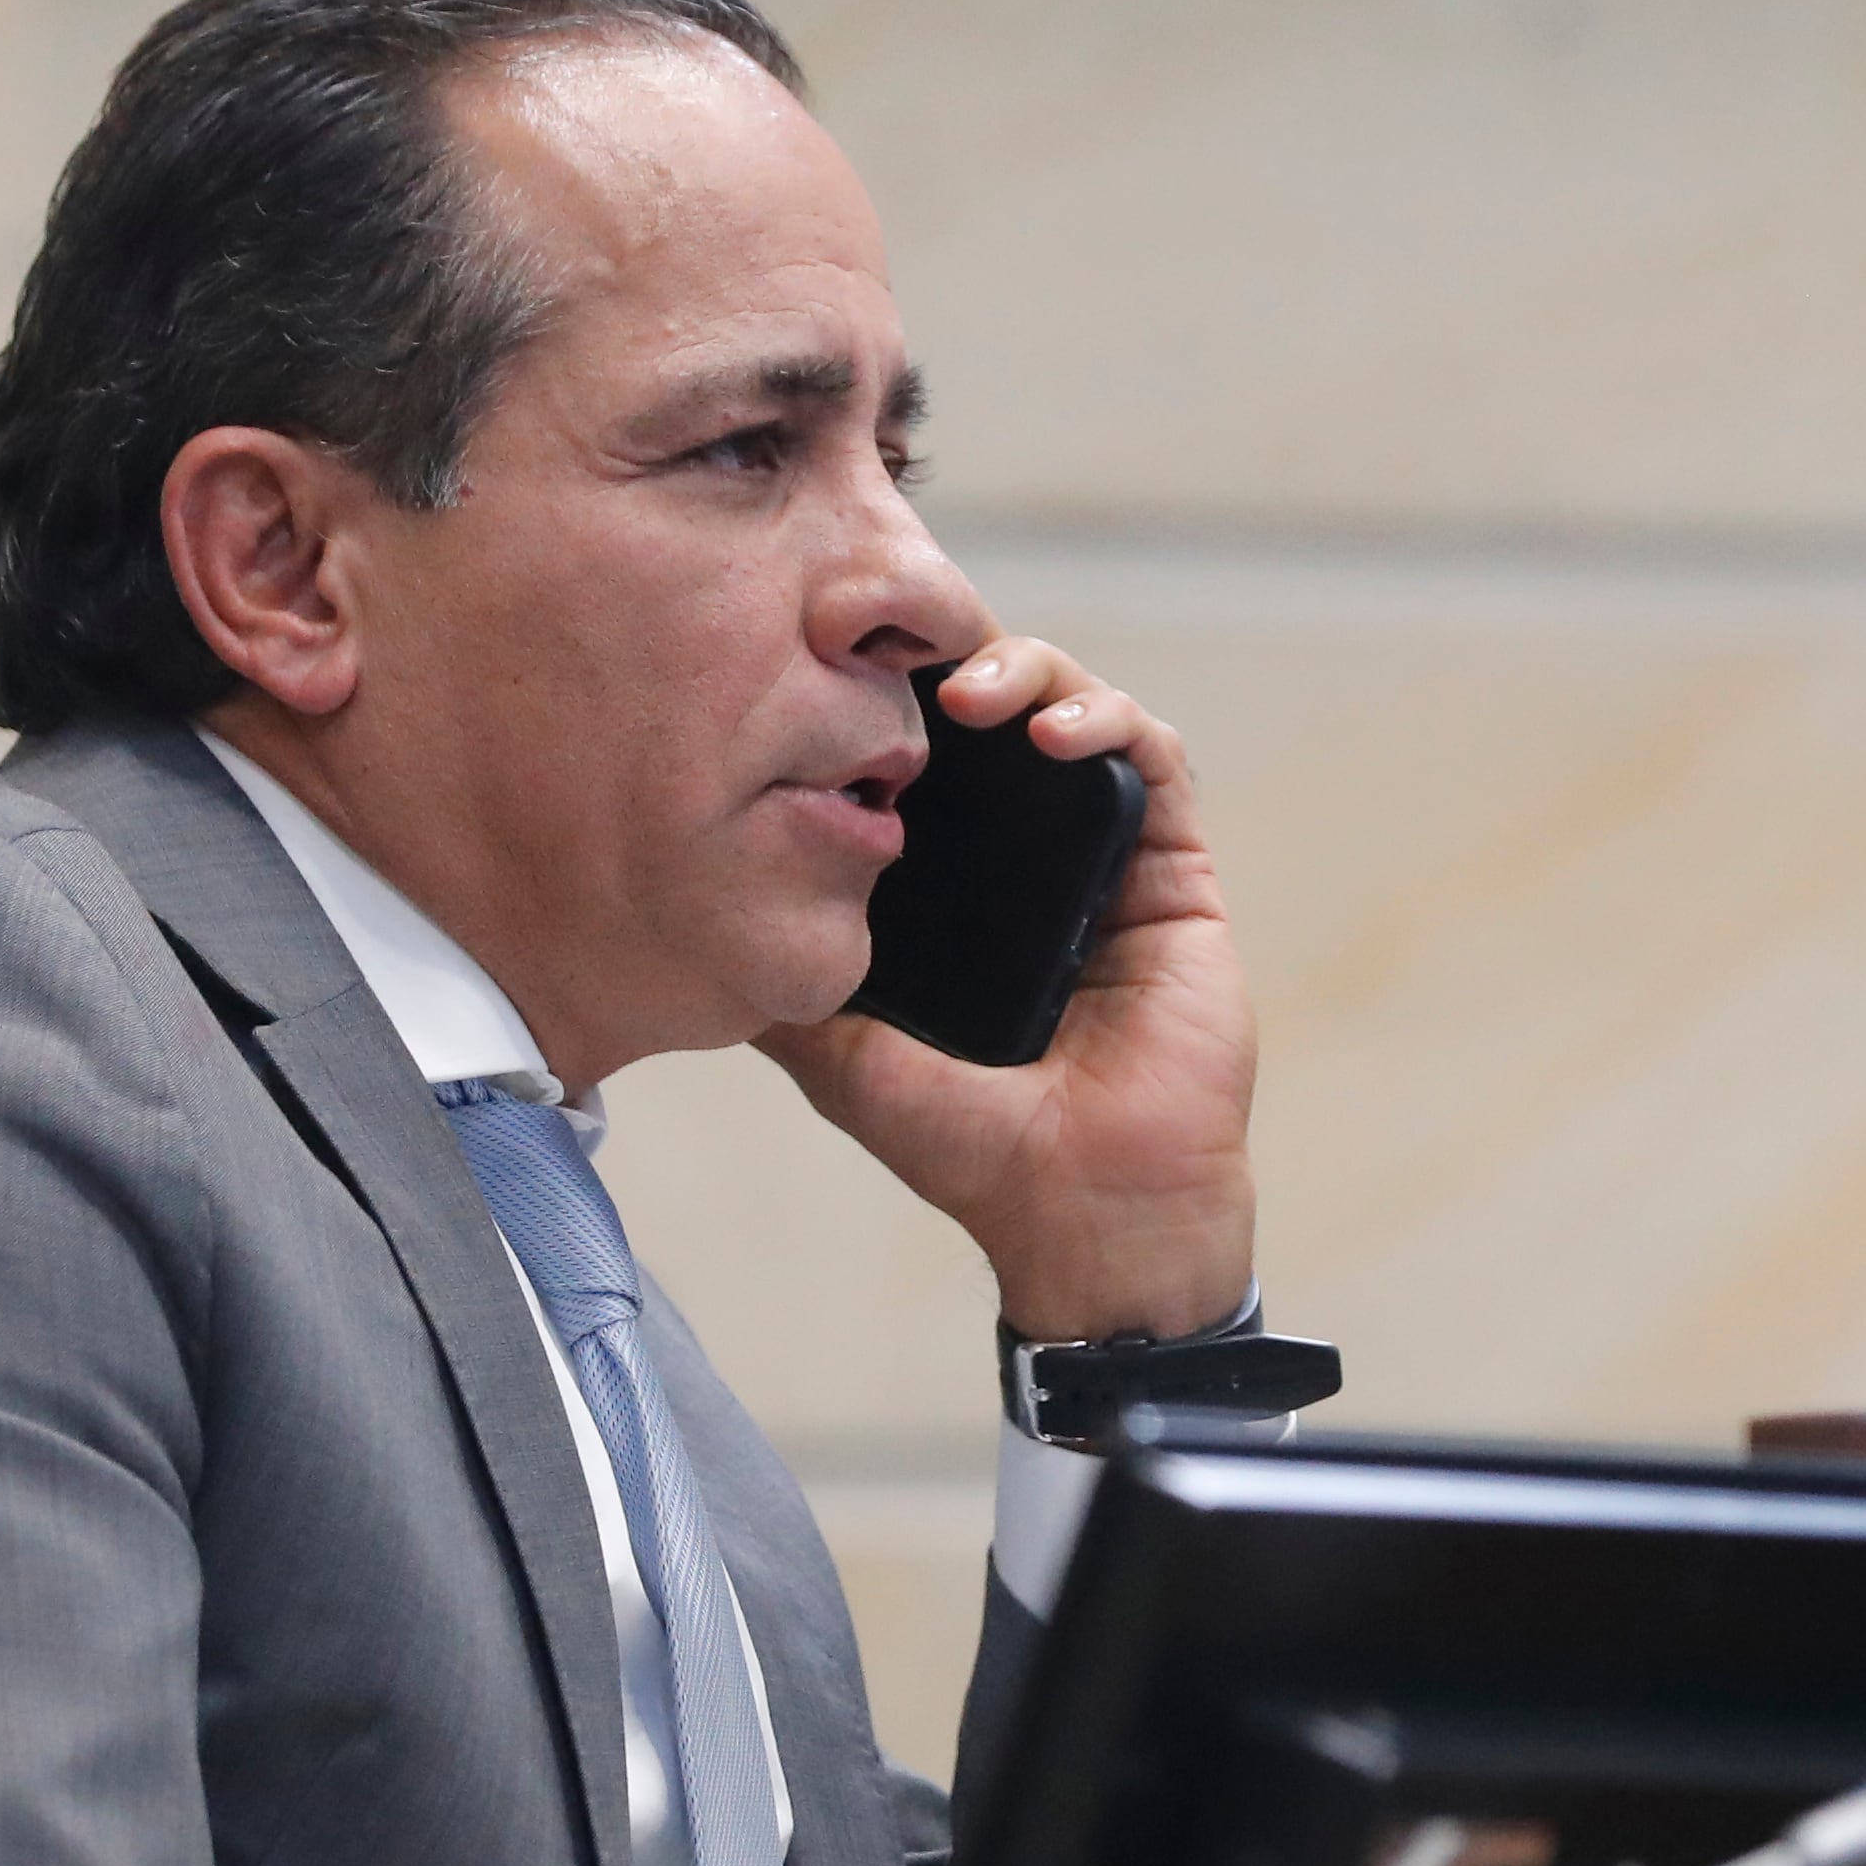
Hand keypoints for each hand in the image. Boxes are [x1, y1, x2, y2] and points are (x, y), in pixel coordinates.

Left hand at [755, 640, 1257, 1338]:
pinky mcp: (1175, 870)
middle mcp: (1030, 859)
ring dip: (1032, 673)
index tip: (831, 670)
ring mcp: (1105, 858)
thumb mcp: (842, 1056)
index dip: (885, 699)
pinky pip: (1157, 761)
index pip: (924, 758)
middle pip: (1000, 712)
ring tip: (976, 693)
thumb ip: (785, 985)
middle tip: (905, 659)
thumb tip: (690, 922)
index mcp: (956, 888)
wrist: (1081, 1206)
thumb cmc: (971, 1146)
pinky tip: (1057, 734)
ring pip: (1080, 710)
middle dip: (954, 659)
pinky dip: (1112, 722)